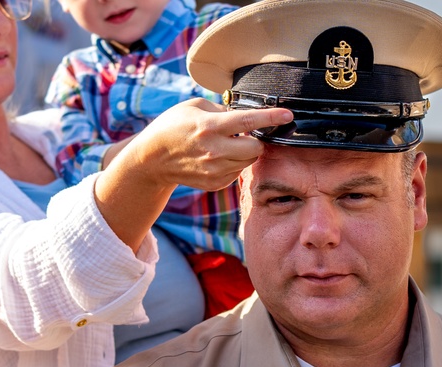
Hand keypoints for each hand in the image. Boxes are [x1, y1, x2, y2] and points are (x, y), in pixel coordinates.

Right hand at [127, 98, 293, 192]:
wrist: (153, 159)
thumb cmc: (173, 127)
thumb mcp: (193, 107)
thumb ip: (222, 111)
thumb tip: (245, 117)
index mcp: (210, 127)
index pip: (249, 121)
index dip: (271, 117)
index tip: (288, 115)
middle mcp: (214, 151)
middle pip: (256, 149)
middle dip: (256, 141)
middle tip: (245, 135)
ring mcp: (215, 170)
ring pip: (248, 162)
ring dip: (244, 152)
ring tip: (226, 145)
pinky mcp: (215, 183)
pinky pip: (237, 172)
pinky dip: (234, 164)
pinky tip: (217, 158)